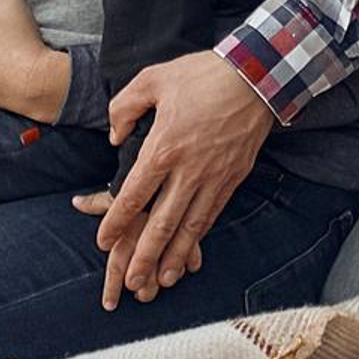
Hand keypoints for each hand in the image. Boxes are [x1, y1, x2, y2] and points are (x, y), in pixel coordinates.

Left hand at [93, 52, 273, 308]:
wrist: (256, 76)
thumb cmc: (202, 75)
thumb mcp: (153, 78)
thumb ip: (125, 108)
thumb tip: (115, 136)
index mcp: (164, 146)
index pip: (134, 194)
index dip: (116, 222)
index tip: (103, 241)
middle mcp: (188, 169)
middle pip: (162, 222)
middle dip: (144, 255)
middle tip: (131, 283)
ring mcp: (214, 177)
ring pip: (190, 226)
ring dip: (173, 256)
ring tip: (160, 280)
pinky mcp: (233, 178)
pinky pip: (212, 214)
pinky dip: (199, 239)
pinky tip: (190, 252)